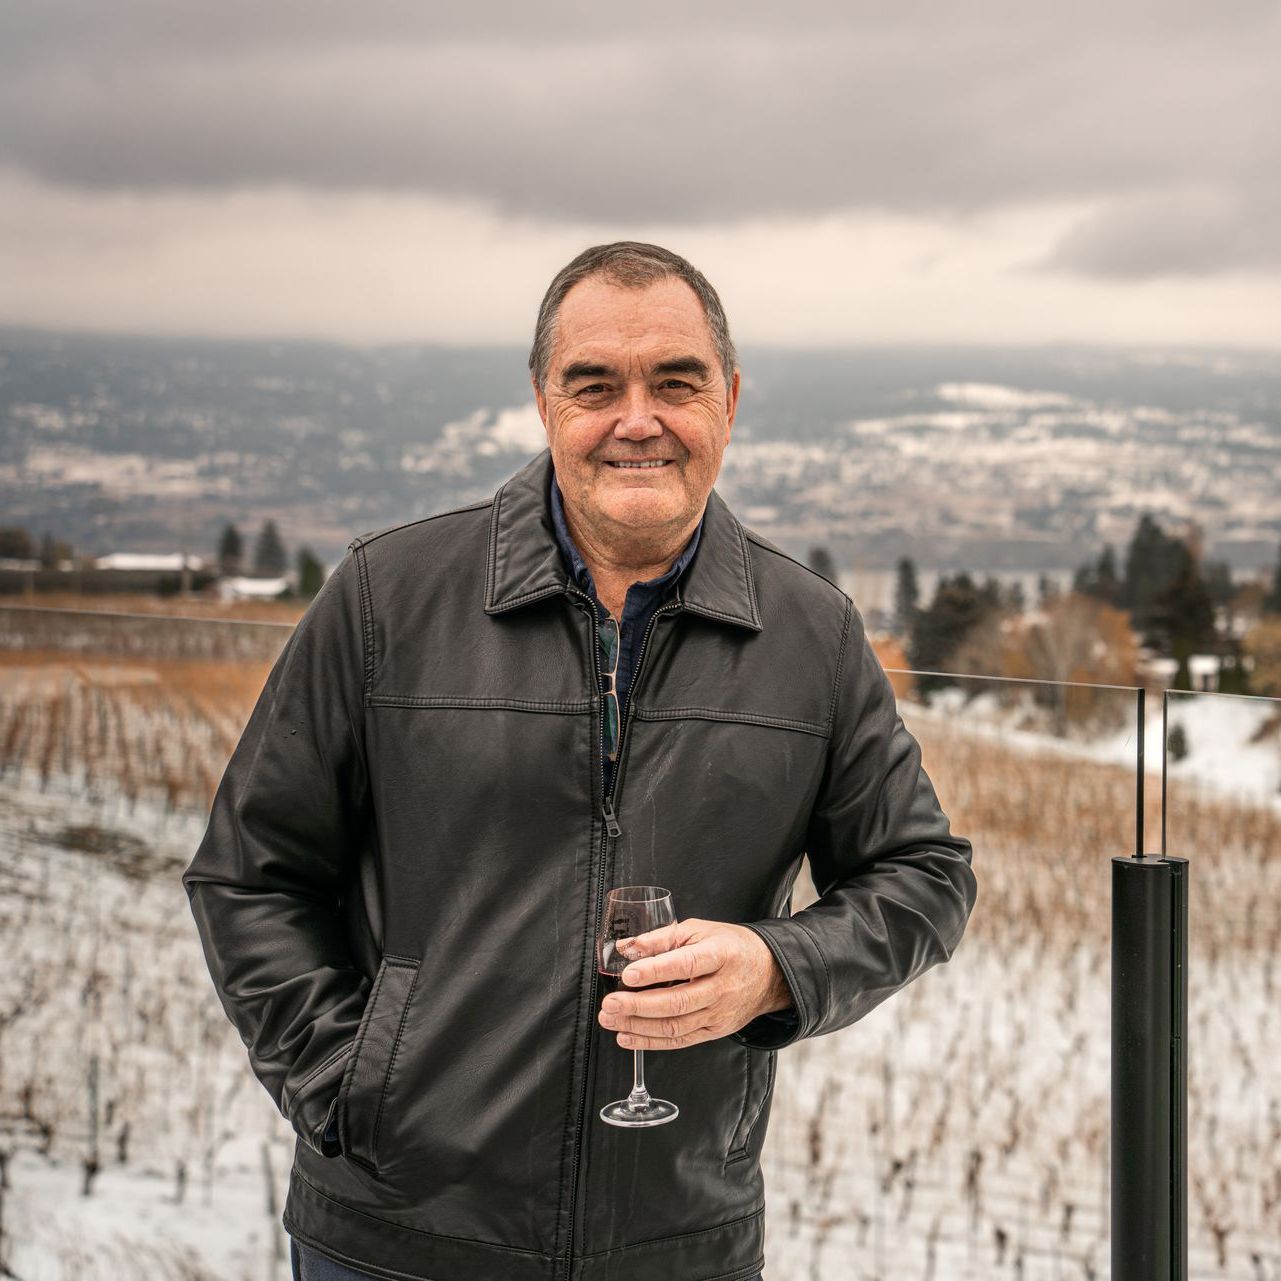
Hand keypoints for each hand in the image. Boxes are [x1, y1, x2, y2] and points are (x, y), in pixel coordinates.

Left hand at [597, 918, 792, 1050]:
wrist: (767, 974)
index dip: (656, 970)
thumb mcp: (699, 930)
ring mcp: (719, 1013)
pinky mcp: (714, 1031)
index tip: (628, 974)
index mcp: (720, 954)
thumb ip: (661, 938)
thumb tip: (626, 946)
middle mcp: (722, 987)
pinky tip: (628, 1037)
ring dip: (638, 1026)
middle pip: (678, 1002)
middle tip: (610, 1003)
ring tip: (611, 1019)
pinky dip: (651, 1042)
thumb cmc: (730, 947)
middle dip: (639, 1006)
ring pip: (676, 1026)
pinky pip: (680, 1040)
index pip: (686, 964)